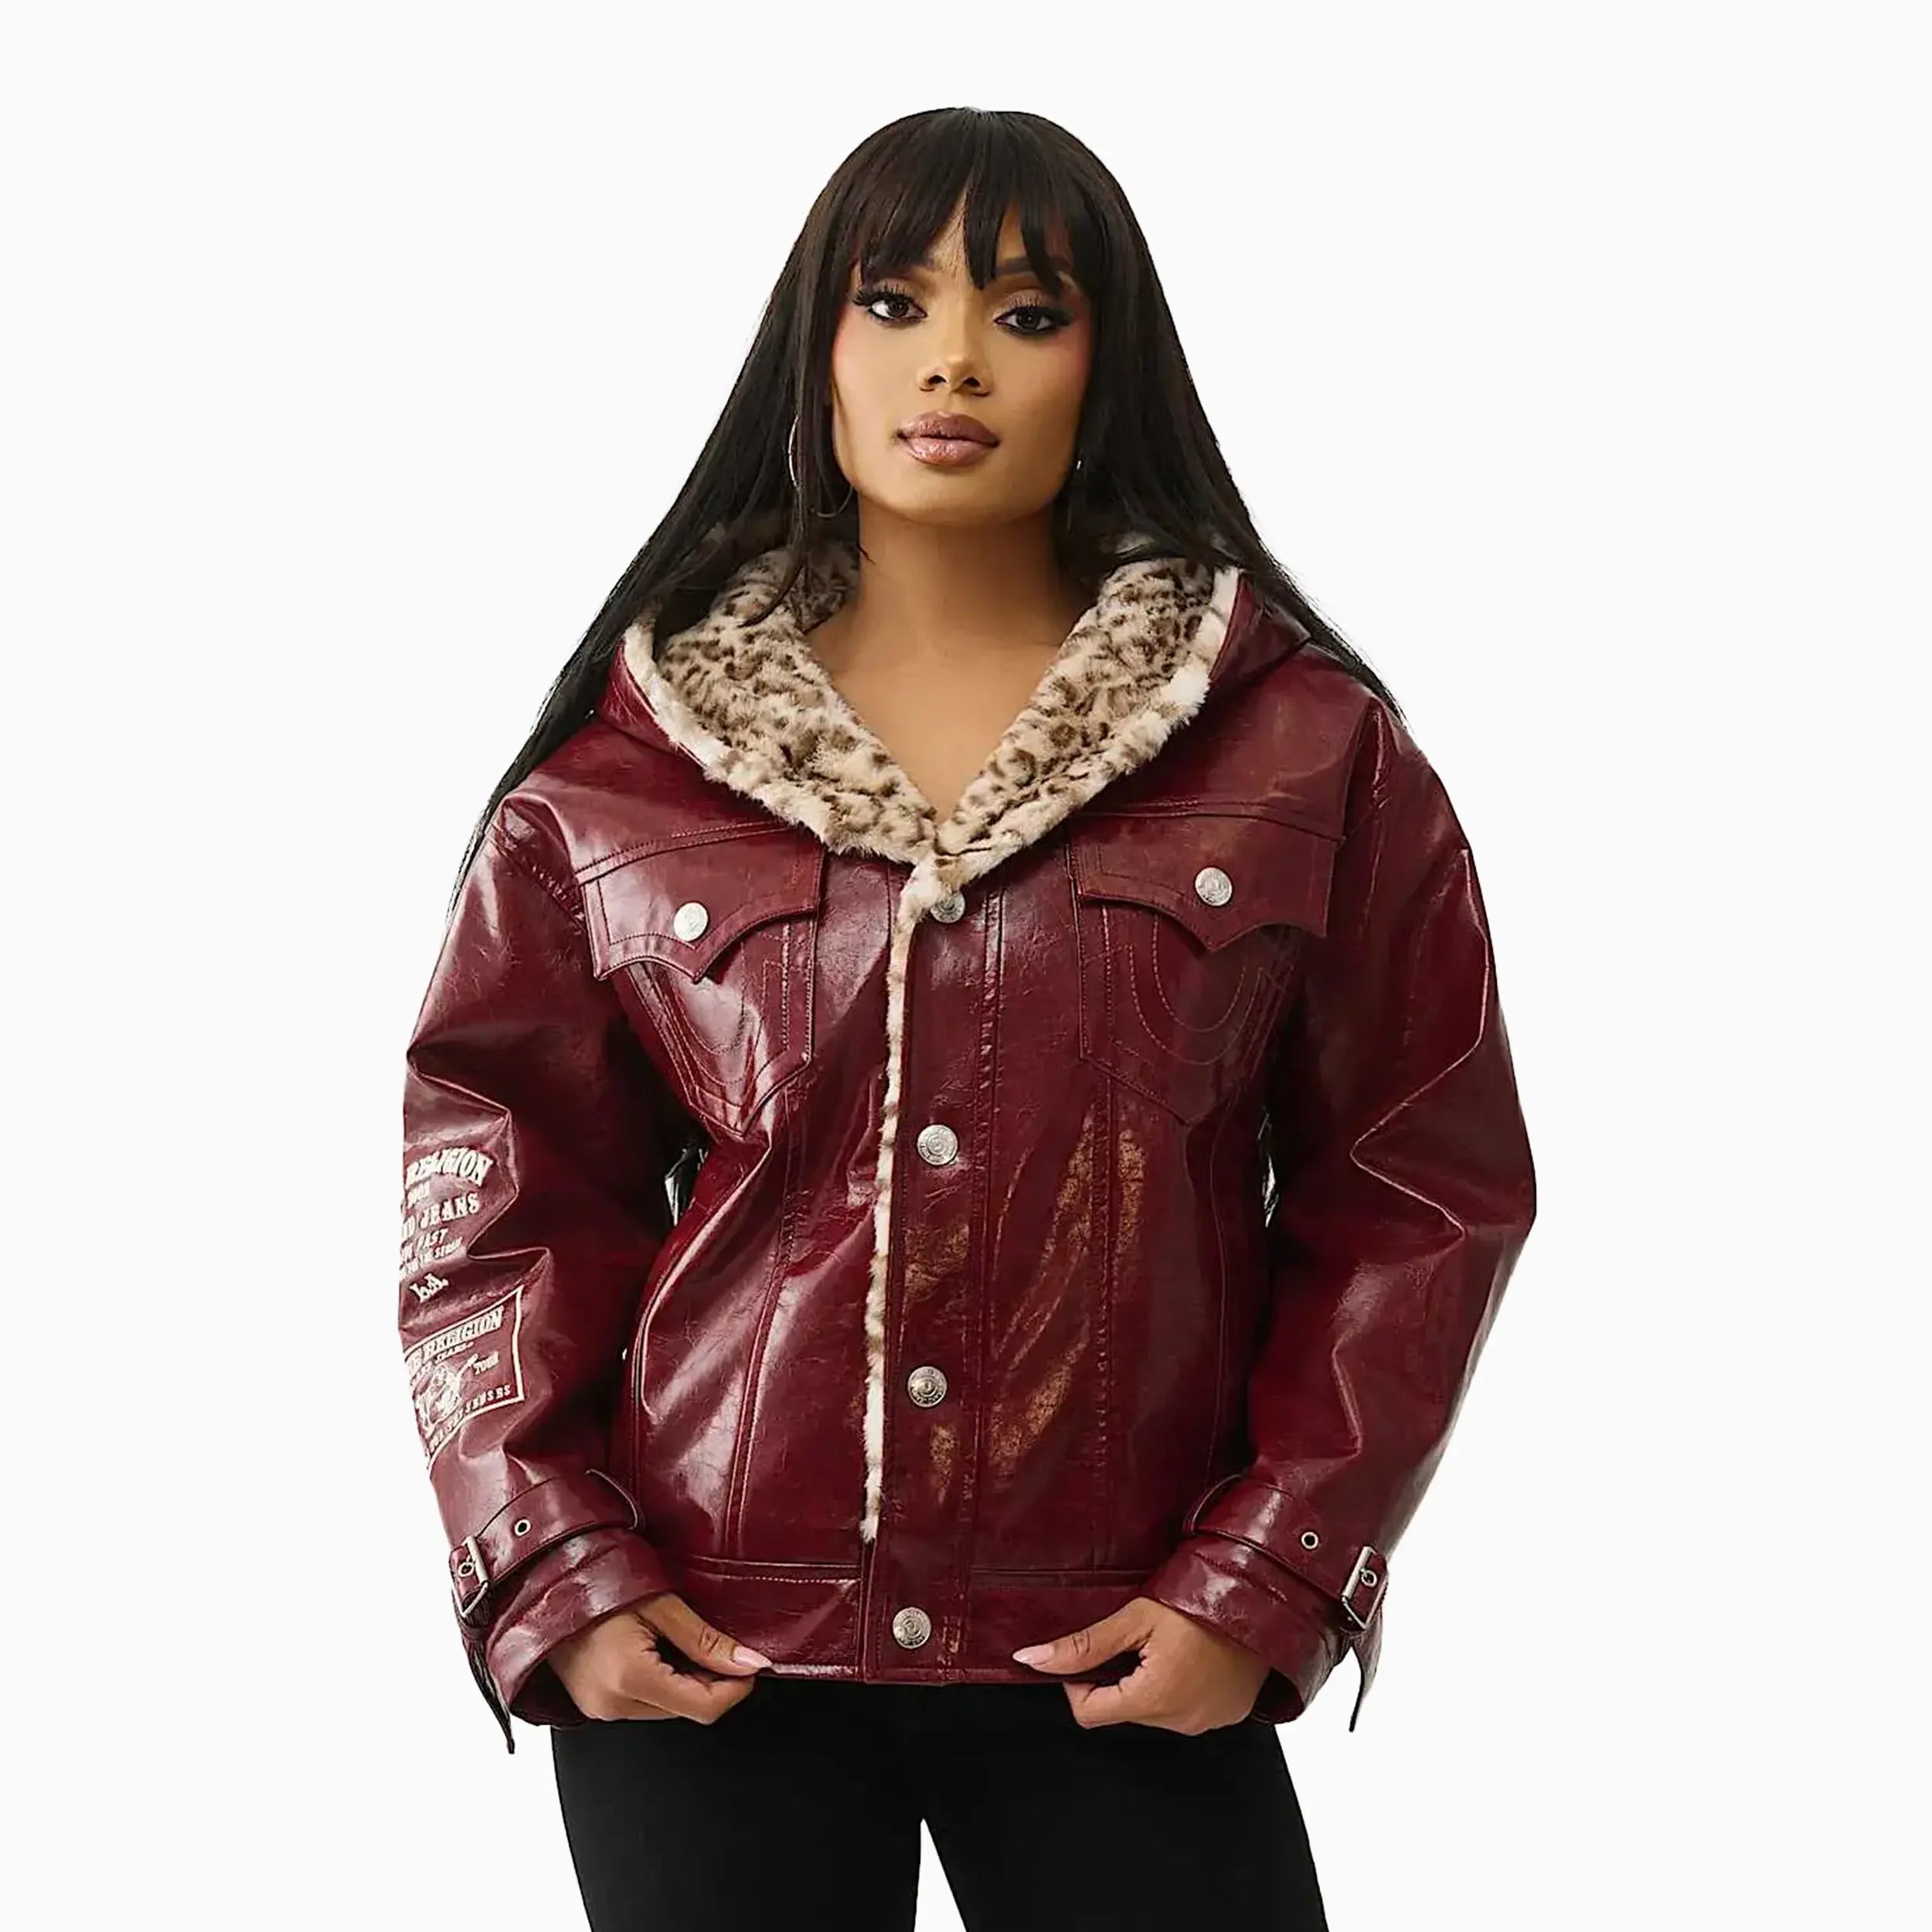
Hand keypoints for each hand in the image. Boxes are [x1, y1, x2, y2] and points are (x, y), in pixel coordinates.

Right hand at [548, 1591, 772, 1722]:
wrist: (547, 1581)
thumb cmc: (599, 1582)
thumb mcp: (661, 1604)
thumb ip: (706, 1641)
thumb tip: (749, 1663)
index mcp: (630, 1678)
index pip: (704, 1708)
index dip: (736, 1689)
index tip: (752, 1665)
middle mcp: (613, 1704)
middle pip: (686, 1709)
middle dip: (711, 1681)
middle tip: (715, 1643)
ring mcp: (600, 1709)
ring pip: (667, 1708)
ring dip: (686, 1682)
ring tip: (677, 1640)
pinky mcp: (593, 1705)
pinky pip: (643, 1703)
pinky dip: (661, 1682)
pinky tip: (656, 1650)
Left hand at [1011, 1595, 1268, 1731]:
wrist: (1265, 1601)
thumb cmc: (1201, 1603)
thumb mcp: (1136, 1617)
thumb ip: (1083, 1645)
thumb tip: (1031, 1660)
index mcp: (1153, 1700)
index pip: (1088, 1714)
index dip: (1080, 1682)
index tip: (1094, 1652)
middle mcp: (1179, 1721)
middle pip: (1121, 1709)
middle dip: (1117, 1676)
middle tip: (1135, 1638)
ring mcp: (1205, 1722)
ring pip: (1152, 1709)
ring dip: (1147, 1681)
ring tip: (1167, 1643)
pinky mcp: (1225, 1715)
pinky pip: (1184, 1709)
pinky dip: (1178, 1686)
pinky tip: (1189, 1656)